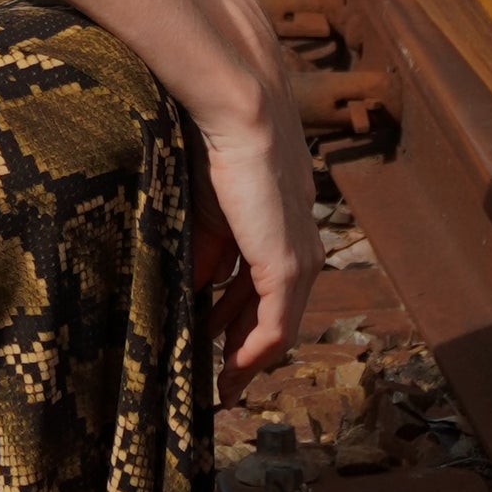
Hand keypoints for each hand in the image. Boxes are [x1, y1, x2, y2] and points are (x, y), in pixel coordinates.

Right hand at [190, 77, 321, 401]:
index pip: (262, 286)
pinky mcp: (288, 265)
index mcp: (277, 227)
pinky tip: (231, 371)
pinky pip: (275, 326)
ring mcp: (298, 257)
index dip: (236, 319)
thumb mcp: (204, 207)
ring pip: (277, 325)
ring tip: (222, 384)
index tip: (212, 344)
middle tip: (220, 379)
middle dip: (243, 346)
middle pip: (273, 311)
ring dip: (248, 358)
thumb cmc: (214, 140)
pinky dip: (253, 352)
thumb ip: (204, 249)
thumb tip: (192, 291)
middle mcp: (299, 245)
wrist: (238, 108)